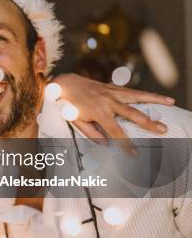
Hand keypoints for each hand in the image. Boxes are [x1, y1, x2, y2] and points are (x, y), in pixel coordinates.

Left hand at [53, 73, 173, 139]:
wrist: (65, 84)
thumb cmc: (69, 105)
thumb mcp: (76, 122)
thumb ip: (92, 134)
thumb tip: (107, 145)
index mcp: (98, 112)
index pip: (115, 132)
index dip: (125, 144)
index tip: (134, 154)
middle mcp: (108, 101)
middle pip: (132, 113)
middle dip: (148, 122)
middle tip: (163, 130)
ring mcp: (112, 92)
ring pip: (137, 97)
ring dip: (156, 100)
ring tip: (172, 103)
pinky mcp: (114, 88)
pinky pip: (133, 92)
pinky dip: (147, 94)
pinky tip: (160, 97)